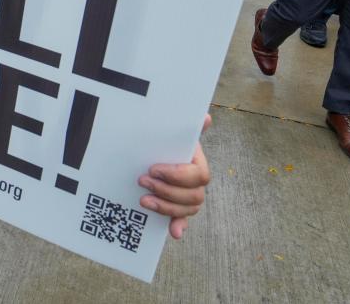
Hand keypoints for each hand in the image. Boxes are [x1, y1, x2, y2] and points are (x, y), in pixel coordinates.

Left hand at [139, 114, 211, 238]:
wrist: (152, 153)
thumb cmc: (164, 144)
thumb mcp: (172, 135)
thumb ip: (186, 128)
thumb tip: (206, 117)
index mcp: (197, 163)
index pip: (198, 175)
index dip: (177, 175)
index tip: (154, 169)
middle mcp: (196, 183)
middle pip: (193, 196)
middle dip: (166, 191)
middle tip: (143, 181)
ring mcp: (188, 198)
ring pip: (187, 209)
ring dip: (166, 206)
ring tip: (143, 199)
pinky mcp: (177, 210)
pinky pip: (182, 221)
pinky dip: (179, 227)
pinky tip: (175, 232)